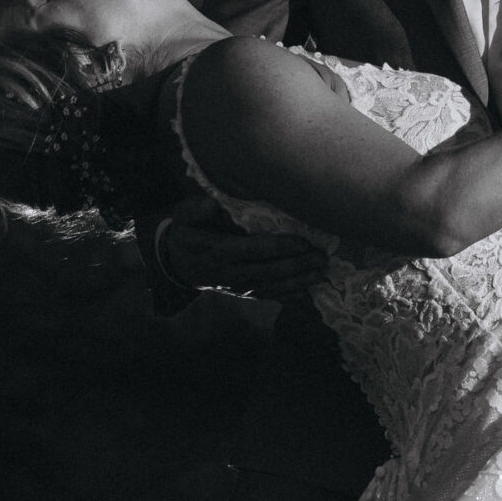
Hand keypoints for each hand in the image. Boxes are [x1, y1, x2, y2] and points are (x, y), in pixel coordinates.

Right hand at [158, 195, 328, 298]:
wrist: (180, 264)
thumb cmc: (187, 233)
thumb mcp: (184, 216)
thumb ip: (196, 210)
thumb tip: (212, 205)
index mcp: (217, 251)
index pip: (251, 250)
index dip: (277, 247)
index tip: (301, 242)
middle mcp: (230, 273)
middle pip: (267, 271)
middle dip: (296, 265)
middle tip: (321, 257)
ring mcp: (238, 286)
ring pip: (272, 286)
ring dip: (298, 281)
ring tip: (321, 272)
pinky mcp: (244, 293)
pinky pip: (269, 296)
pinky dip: (290, 296)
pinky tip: (309, 291)